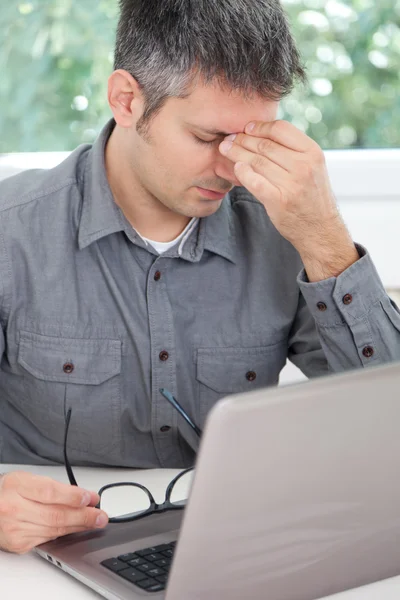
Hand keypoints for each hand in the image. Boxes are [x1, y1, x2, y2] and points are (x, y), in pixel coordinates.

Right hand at [0, 471, 107, 553]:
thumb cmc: (9, 491)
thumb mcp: (28, 479)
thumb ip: (54, 486)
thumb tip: (83, 496)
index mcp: (17, 486)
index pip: (50, 491)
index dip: (73, 496)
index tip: (90, 498)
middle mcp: (14, 508)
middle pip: (55, 514)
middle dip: (83, 516)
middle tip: (100, 515)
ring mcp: (15, 528)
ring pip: (55, 529)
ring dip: (79, 526)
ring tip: (95, 522)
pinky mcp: (19, 544)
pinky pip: (48, 539)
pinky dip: (64, 533)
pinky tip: (75, 529)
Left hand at [219, 120, 358, 280]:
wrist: (320, 228)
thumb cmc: (312, 196)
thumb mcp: (313, 167)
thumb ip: (293, 150)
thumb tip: (262, 133)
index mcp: (312, 153)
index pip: (280, 129)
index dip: (259, 126)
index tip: (246, 128)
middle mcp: (303, 166)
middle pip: (265, 145)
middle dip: (242, 139)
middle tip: (229, 138)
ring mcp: (291, 184)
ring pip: (257, 161)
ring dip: (237, 153)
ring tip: (225, 149)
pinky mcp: (278, 201)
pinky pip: (255, 181)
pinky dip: (243, 172)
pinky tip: (236, 168)